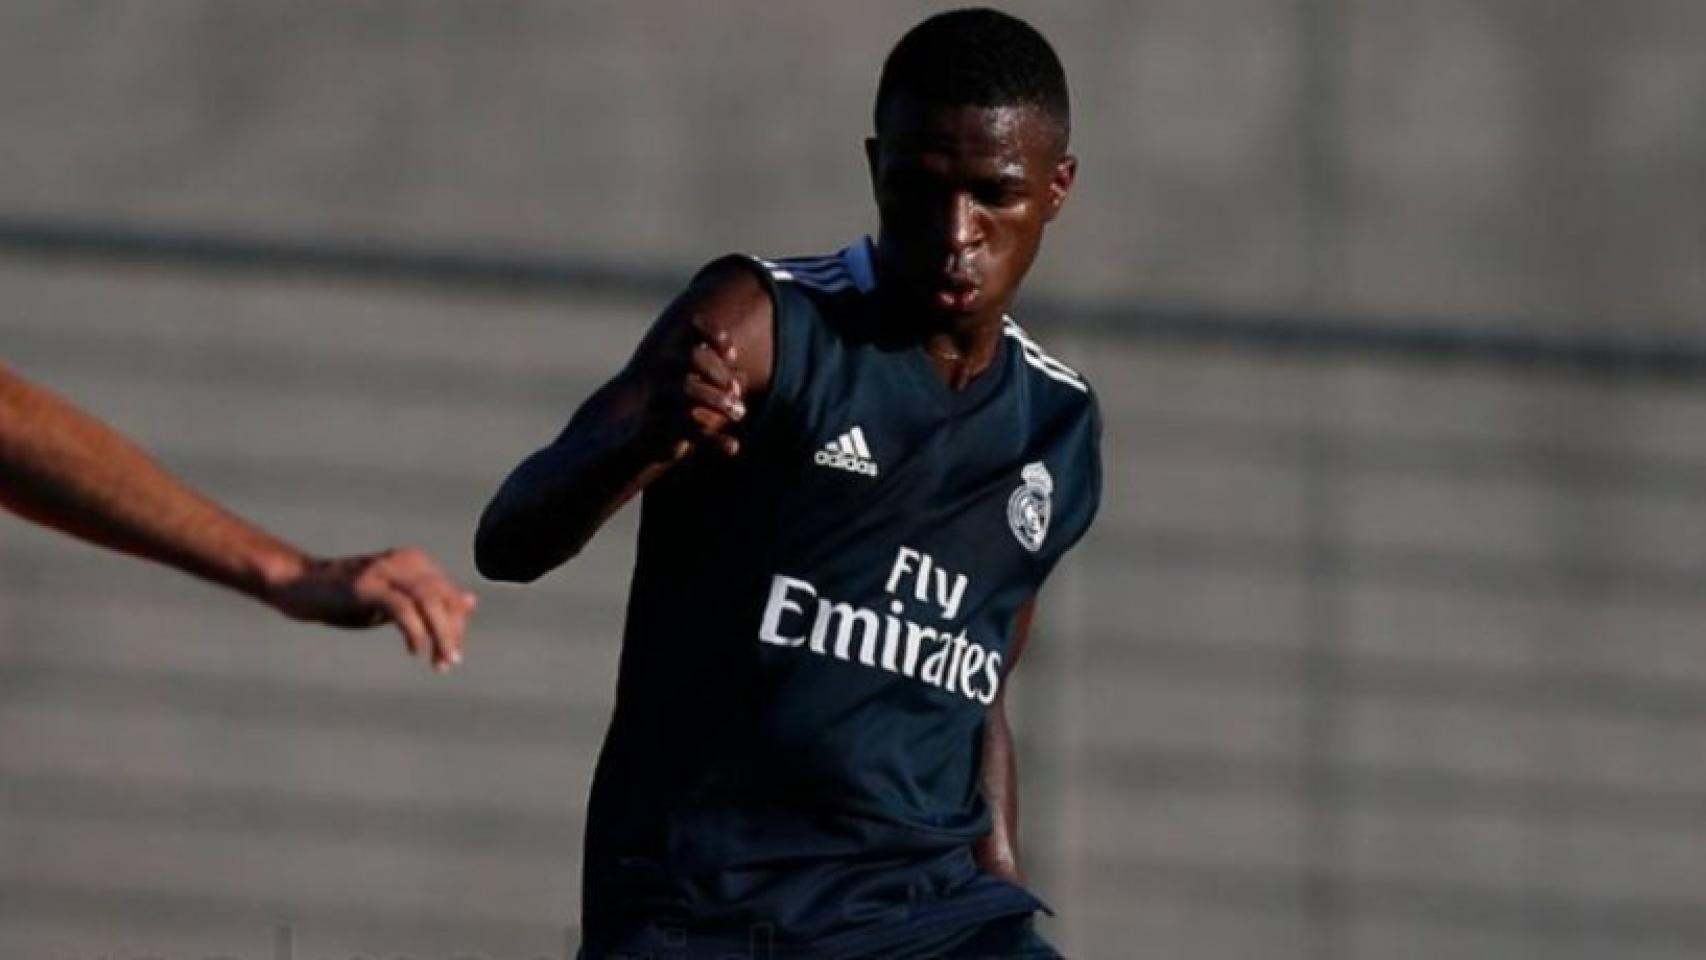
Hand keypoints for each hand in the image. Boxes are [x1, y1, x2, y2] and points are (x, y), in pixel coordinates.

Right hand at [268, 547, 476, 671]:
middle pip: (444, 598)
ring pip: (428, 601)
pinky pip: (402, 607)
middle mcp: (405, 561)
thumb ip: (430, 601)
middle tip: (449, 663)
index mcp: (416, 563)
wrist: (297, 584)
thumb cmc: (346, 596)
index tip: (450, 656)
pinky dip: (415, 631)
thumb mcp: (394, 599)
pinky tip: (414, 651)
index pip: (450, 596)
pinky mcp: (366, 584)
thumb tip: (470, 601)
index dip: (457, 626)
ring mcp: (385, 571)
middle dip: (452, 633)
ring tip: (439, 662)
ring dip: (439, 634)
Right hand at [638, 313, 747, 462]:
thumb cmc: (679, 412)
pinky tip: (733, 447)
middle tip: (736, 392)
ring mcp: (657, 399)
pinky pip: (687, 427)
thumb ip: (724, 382)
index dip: (712, 334)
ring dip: (718, 400)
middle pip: (692, 355)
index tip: (732, 355)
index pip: (690, 330)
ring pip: (686, 387)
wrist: (642, 444)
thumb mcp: (704, 395)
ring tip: (740, 414)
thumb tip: (742, 377)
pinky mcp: (654, 427)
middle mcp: (663, 373)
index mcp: (674, 360)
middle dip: (719, 372)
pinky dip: (715, 440)